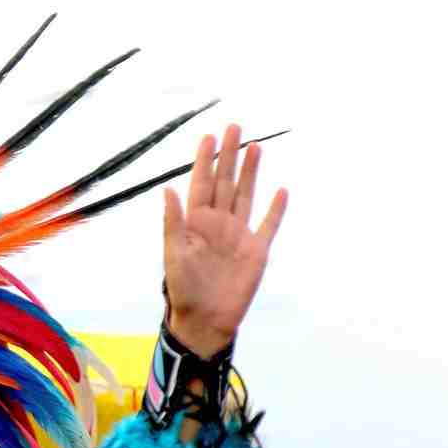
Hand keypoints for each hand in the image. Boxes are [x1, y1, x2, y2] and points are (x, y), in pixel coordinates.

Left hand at [163, 123, 287, 357]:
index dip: (204, 161)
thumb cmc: (184, 289)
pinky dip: (275, 209)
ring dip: (251, 172)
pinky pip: (268, 225)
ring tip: (255, 146)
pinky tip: (280, 190)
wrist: (206, 320)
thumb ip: (172, 222)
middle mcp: (218, 224)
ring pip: (246, 195)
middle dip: (229, 155)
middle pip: (226, 182)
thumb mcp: (174, 254)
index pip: (201, 184)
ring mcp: (238, 235)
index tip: (207, 137)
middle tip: (233, 127)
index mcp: (196, 223)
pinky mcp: (256, 251)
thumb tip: (167, 189)